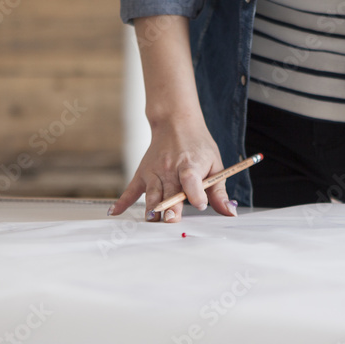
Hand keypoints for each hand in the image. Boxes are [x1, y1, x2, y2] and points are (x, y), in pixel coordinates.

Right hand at [109, 115, 236, 222]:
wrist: (176, 122)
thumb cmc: (198, 145)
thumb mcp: (215, 164)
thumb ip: (219, 191)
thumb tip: (230, 212)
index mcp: (190, 165)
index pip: (191, 181)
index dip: (196, 194)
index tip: (200, 205)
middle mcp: (169, 169)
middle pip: (169, 192)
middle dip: (170, 208)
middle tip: (171, 221)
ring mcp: (154, 172)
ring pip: (151, 194)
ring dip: (151, 208)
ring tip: (152, 221)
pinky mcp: (142, 174)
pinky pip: (131, 190)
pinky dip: (122, 202)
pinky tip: (114, 213)